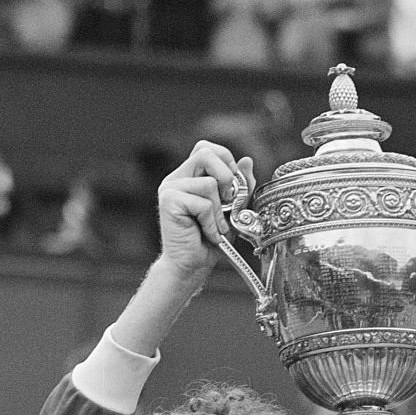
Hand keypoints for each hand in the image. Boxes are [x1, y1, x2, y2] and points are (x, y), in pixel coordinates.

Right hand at [158, 140, 255, 279]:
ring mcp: (170, 188)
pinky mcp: (168, 201)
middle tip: (227, 202)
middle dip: (226, 177)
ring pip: (208, 182)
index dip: (225, 161)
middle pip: (205, 152)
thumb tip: (247, 161)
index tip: (232, 187)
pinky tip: (207, 234)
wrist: (191, 267)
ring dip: (219, 210)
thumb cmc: (209, 241)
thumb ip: (240, 186)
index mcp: (188, 175)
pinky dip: (211, 222)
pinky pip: (202, 203)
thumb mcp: (232, 209)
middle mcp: (176, 178)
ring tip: (214, 227)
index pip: (206, 148)